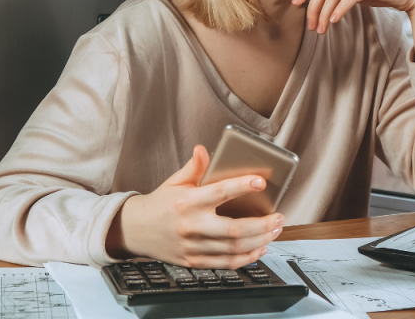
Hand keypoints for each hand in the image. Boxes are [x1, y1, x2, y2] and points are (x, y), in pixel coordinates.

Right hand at [106, 145, 284, 267]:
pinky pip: (226, 263)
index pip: (218, 192)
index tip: (260, 181)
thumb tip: (204, 150)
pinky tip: (261, 248)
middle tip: (279, 217)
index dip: (241, 186)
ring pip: (233, 248)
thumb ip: (194, 168)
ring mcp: (192, 247)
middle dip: (263, 225)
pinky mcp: (194, 262)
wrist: (134, 231)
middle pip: (233, 229)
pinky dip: (247, 258)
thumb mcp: (174, 182)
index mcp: (187, 203)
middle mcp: (191, 226)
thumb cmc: (160, 204)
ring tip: (276, 230)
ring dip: (261, 240)